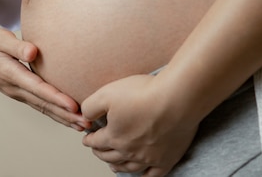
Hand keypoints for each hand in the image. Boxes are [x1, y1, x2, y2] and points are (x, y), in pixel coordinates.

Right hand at [0, 27, 90, 130]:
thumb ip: (16, 45)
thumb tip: (33, 52)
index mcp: (12, 74)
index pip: (38, 88)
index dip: (56, 98)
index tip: (73, 106)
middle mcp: (16, 88)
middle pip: (44, 104)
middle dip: (66, 115)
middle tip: (87, 123)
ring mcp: (17, 93)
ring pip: (43, 108)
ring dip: (63, 118)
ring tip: (82, 126)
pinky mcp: (20, 93)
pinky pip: (40, 105)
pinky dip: (55, 113)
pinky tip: (67, 118)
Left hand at [81, 75, 197, 175]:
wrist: (176, 99)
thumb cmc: (143, 93)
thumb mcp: (106, 93)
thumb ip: (90, 107)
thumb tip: (85, 117)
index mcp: (114, 136)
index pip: (96, 142)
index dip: (89, 140)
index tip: (87, 139)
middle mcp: (129, 151)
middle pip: (110, 156)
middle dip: (100, 153)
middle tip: (97, 150)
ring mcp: (149, 157)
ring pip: (128, 167)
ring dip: (118, 166)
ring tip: (113, 165)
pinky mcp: (167, 158)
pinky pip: (153, 175)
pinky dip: (144, 176)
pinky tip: (141, 173)